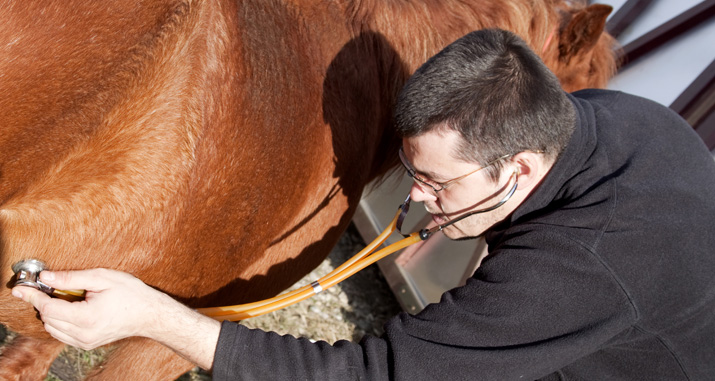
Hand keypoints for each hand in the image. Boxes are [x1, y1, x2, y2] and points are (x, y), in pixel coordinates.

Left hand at [12, 268, 219, 369]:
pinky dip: (60, 320)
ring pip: (52, 328)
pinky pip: (62, 333)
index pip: (48, 308)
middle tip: (48, 285)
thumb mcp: (103, 278)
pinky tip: (72, 307)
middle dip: (43, 302)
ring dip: (51, 312)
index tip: (20, 287)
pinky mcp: (86, 344)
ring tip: (66, 296)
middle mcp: (82, 334)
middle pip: (47, 319)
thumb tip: (45, 277)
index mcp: (86, 318)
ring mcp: (84, 342)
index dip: (33, 296)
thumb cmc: (131, 293)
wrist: (150, 315)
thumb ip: (72, 278)